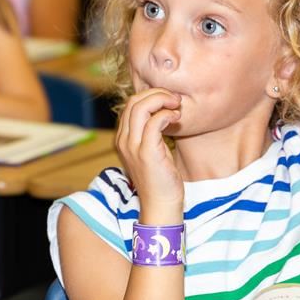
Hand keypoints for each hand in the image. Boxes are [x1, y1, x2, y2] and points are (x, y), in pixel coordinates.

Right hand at [116, 88, 183, 223]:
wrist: (161, 206)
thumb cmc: (161, 179)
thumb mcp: (151, 151)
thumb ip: (150, 132)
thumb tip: (162, 111)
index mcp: (122, 139)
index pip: (130, 105)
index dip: (149, 95)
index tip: (168, 99)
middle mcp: (123, 141)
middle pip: (133, 101)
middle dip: (156, 93)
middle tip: (174, 98)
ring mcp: (133, 147)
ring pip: (141, 107)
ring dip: (161, 99)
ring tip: (176, 104)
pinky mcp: (147, 153)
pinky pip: (154, 121)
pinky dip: (166, 114)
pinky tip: (176, 117)